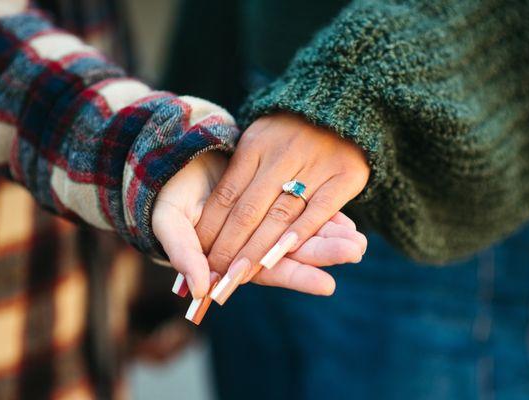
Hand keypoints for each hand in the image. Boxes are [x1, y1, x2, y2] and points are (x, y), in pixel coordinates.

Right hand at [152, 150, 366, 298]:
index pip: (269, 270)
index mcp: (232, 255)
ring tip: (359, 240)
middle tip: (356, 250)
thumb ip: (183, 253)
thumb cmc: (170, 195)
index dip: (296, 276)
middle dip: (324, 253)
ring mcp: (266, 219)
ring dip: (330, 236)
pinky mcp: (274, 195)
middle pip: (294, 253)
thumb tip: (200, 289)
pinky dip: (324, 214)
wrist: (177, 158)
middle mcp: (254, 242)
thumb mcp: (169, 222)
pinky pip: (303, 206)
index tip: (327, 284)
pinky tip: (348, 220)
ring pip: (303, 232)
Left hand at [196, 113, 369, 283]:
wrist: (342, 107)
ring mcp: (315, 163)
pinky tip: (283, 255)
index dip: (212, 229)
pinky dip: (301, 233)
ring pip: (280, 214)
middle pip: (249, 210)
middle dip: (230, 247)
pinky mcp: (346, 174)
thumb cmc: (292, 133)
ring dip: (259, 249)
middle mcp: (282, 154)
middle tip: (216, 278)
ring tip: (240, 275)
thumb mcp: (260, 140)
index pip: (226, 196)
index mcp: (255, 145)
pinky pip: (320, 210)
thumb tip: (211, 218)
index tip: (200, 259)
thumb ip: (240, 175)